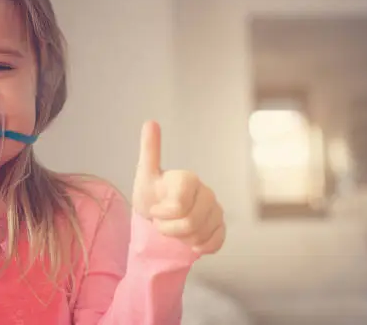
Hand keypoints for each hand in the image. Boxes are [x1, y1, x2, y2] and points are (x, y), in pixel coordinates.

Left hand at [132, 121, 225, 254]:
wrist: (158, 217)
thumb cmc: (151, 193)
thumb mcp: (144, 174)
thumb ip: (149, 150)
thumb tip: (150, 121)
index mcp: (189, 178)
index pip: (179, 204)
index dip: (164, 213)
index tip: (154, 210)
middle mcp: (206, 192)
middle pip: (190, 222)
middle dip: (169, 229)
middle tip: (161, 222)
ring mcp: (216, 210)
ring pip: (200, 235)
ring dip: (180, 238)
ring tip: (173, 228)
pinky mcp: (221, 227)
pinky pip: (214, 243)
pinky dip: (198, 246)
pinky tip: (189, 239)